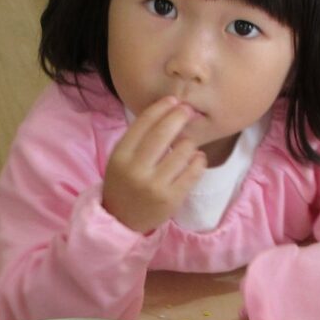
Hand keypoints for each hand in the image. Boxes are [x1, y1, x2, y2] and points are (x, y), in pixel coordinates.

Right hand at [102, 97, 208, 233]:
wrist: (121, 220)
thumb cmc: (124, 183)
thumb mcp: (121, 159)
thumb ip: (139, 138)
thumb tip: (168, 109)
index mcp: (121, 156)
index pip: (143, 124)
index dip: (160, 108)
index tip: (173, 100)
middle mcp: (136, 170)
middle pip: (163, 133)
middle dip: (178, 116)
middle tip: (187, 110)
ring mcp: (155, 185)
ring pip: (182, 151)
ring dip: (189, 142)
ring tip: (187, 144)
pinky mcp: (172, 199)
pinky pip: (193, 172)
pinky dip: (199, 160)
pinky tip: (197, 157)